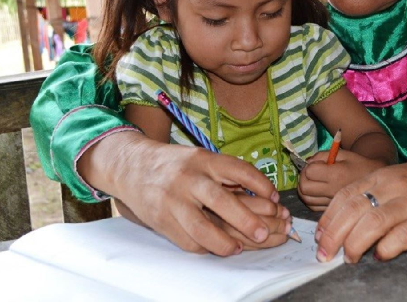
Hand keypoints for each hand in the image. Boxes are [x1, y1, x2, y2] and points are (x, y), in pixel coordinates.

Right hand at [79, 133, 284, 255]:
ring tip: (239, 248)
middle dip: (246, 220)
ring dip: (224, 242)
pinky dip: (204, 248)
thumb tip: (263, 197)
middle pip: (220, 201)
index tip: (275, 198)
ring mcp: (172, 200)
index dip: (260, 184)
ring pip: (201, 228)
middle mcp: (188, 178)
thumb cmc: (176, 165)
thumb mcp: (201, 158)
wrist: (131, 167)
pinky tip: (216, 247)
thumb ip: (226, 175)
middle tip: (264, 233)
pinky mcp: (161, 219)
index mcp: (203, 159)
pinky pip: (187, 241)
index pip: (238, 169)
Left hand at [297, 150, 386, 210]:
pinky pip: (312, 207)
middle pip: (304, 188)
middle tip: (310, 172)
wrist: (377, 181)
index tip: (317, 164)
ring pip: (306, 199)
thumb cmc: (359, 164)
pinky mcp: (332, 210)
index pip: (309, 172)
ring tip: (312, 182)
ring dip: (304, 189)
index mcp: (336, 175)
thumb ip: (322, 155)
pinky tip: (316, 192)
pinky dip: (309, 199)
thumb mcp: (342, 154)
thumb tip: (307, 163)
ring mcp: (332, 203)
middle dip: (303, 178)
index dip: (309, 166)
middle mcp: (332, 191)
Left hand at [314, 144, 406, 262]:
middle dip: (334, 236)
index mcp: (380, 176)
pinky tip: (380, 256)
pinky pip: (402, 235)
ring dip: (355, 244)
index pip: (344, 197)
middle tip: (325, 255)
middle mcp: (392, 186)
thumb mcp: (394, 179)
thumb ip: (370, 195)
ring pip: (373, 223)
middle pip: (353, 211)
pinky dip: (387, 248)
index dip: (328, 219)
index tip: (318, 238)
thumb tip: (343, 223)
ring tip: (349, 258)